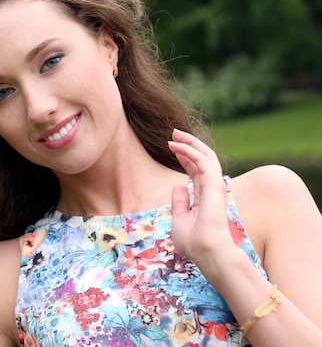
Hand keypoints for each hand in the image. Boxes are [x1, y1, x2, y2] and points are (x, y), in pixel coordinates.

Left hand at [168, 129, 234, 264]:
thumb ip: (180, 202)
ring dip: (189, 143)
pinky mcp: (214, 185)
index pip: (196, 170)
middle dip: (189, 144)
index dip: (185, 157)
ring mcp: (215, 186)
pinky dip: (189, 151)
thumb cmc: (194, 242)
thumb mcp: (179, 219)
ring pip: (205, 156)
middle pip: (202, 159)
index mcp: (204, 196)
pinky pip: (202, 161)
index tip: (172, 148)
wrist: (207, 252)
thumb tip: (178, 186)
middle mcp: (211, 188)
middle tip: (173, 134)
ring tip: (173, 134)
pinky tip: (175, 146)